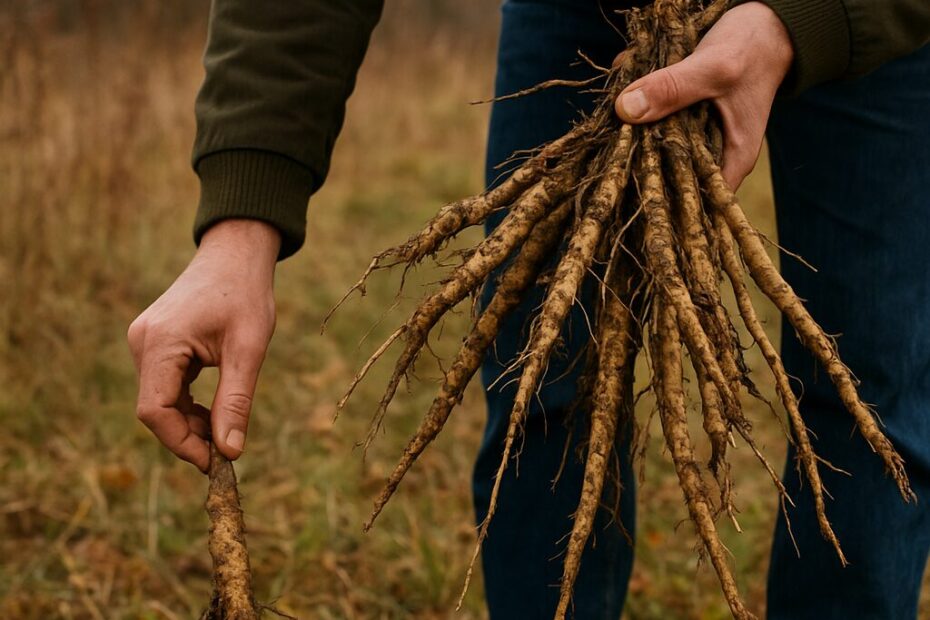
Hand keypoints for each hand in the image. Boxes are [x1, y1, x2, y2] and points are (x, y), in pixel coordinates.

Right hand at [127, 220, 279, 470]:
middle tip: (226, 454)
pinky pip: (164, 385)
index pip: (155, 410)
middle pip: (154, 409)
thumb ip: (237, 400)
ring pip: (158, 400)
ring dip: (188, 422)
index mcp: (161, 342)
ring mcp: (144, 341)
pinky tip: (214, 412)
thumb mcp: (249, 349)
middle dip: (188, 436)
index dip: (182, 443)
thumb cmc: (246, 295)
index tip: (216, 462)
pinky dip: (187, 405)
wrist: (236, 255)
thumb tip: (230, 452)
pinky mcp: (154, 342)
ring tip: (224, 433)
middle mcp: (142, 342)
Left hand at [615, 2, 793, 188]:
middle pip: (668, 175)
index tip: (626, 190)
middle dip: (637, 165)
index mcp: (731, 159)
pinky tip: (615, 100)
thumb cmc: (751, 49)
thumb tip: (625, 110)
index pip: (695, 201)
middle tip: (607, 155)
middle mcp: (712, 154)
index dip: (662, 202)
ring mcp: (696, 137)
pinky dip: (635, 110)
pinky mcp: (682, 118)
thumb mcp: (713, 69)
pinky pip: (653, 121)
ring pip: (656, 147)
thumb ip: (673, 90)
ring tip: (606, 129)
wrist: (763, 24)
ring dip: (632, 135)